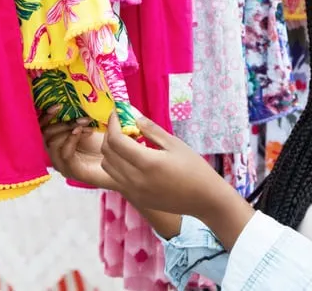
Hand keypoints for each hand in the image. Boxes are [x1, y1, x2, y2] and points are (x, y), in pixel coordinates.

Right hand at [40, 107, 117, 189]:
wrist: (122, 161)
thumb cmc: (108, 142)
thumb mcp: (92, 122)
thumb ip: (83, 111)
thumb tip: (83, 92)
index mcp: (59, 139)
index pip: (42, 127)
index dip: (45, 116)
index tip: (58, 105)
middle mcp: (57, 152)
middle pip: (44, 134)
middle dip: (60, 122)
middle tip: (80, 117)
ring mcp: (62, 163)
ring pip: (52, 143)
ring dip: (67, 129)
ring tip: (85, 123)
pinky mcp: (71, 171)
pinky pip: (64, 154)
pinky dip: (71, 140)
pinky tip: (81, 132)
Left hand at [100, 113, 253, 248]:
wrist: (204, 199)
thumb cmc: (194, 168)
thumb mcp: (175, 144)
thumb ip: (151, 130)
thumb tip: (134, 117)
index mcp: (147, 163)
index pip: (116, 140)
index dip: (113, 123)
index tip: (117, 112)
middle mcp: (135, 179)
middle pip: (107, 152)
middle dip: (110, 134)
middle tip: (120, 123)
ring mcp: (133, 191)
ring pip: (107, 166)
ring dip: (110, 150)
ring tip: (125, 140)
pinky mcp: (135, 198)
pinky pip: (115, 178)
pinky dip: (116, 164)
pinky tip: (130, 157)